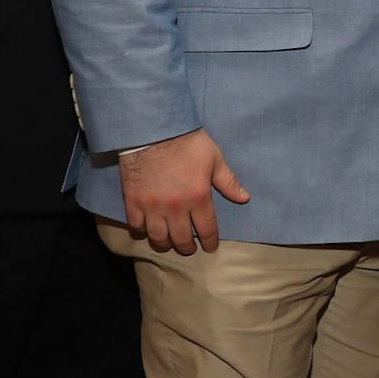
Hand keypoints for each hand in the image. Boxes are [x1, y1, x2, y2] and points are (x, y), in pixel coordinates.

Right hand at [119, 129, 249, 255]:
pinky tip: (147, 230)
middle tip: (189, 249)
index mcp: (198, 197)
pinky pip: (136, 226)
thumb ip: (228, 181)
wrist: (153, 128)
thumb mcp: (214, 158)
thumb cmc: (187, 141)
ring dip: (165, 244)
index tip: (210, 247)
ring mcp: (152, 206)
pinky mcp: (133, 201)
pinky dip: (141, 231)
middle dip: (187, 248)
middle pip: (181, 239)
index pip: (206, 230)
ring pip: (158, 238)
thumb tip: (245, 198)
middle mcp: (175, 207)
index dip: (209, 242)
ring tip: (168, 243)